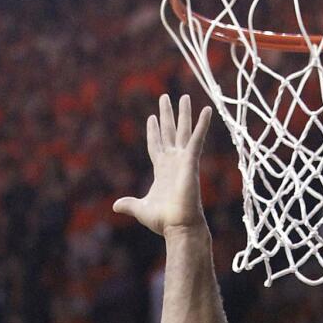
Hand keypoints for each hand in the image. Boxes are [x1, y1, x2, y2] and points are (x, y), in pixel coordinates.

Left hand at [113, 94, 212, 235]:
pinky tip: (206, 110)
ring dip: (184, 114)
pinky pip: (197, 139)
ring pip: (183, 131)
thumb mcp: (141, 209)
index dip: (153, 132)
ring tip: (185, 97)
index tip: (151, 118)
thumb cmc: (163, 220)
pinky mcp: (191, 161)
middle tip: (165, 97)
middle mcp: (173, 162)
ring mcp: (183, 160)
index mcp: (161, 170)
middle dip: (167, 115)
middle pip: (169, 132)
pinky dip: (202, 125)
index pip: (156, 145)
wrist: (179, 226)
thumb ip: (129, 204)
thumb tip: (115, 206)